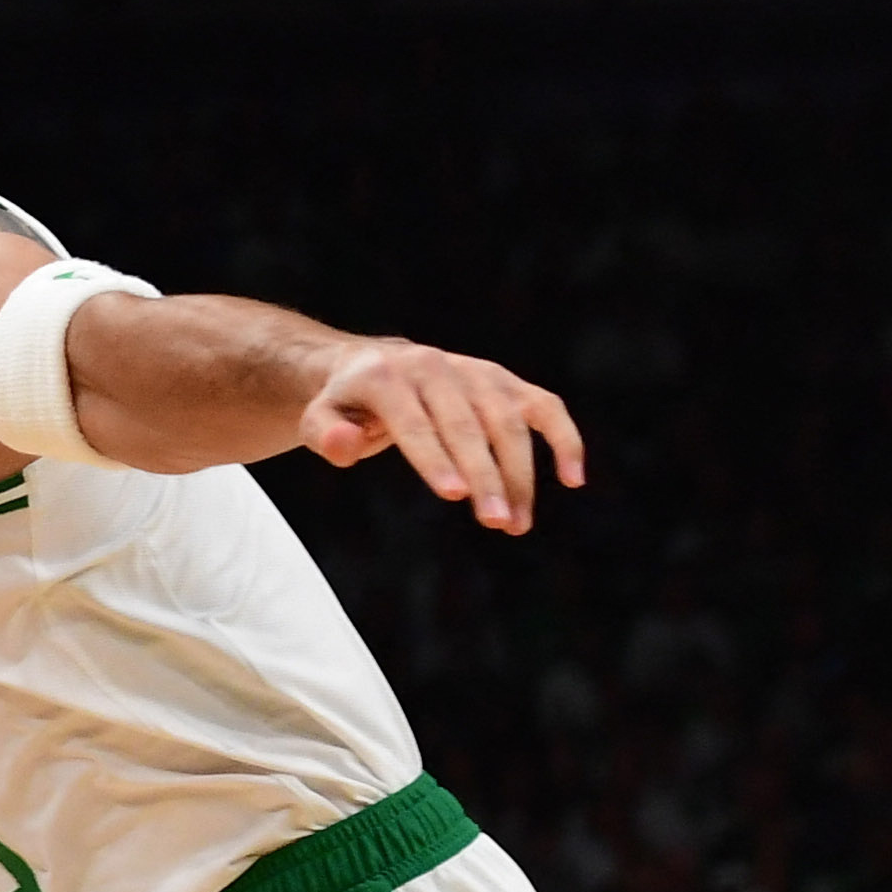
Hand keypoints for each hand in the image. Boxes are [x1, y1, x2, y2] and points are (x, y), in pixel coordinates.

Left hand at [298, 340, 584, 533]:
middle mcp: (436, 368)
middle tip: (496, 523)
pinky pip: (543, 406)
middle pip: (467, 424)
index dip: (434, 458)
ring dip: (520, 473)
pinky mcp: (503, 382)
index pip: (415, 422)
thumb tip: (349, 444)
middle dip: (485, 475)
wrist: (372, 366)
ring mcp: (475, 372)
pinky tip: (572, 478)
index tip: (454, 496)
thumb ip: (326, 434)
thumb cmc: (344, 407)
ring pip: (509, 420)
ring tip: (517, 525)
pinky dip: (563, 437)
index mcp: (388, 377)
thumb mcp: (319, 419)